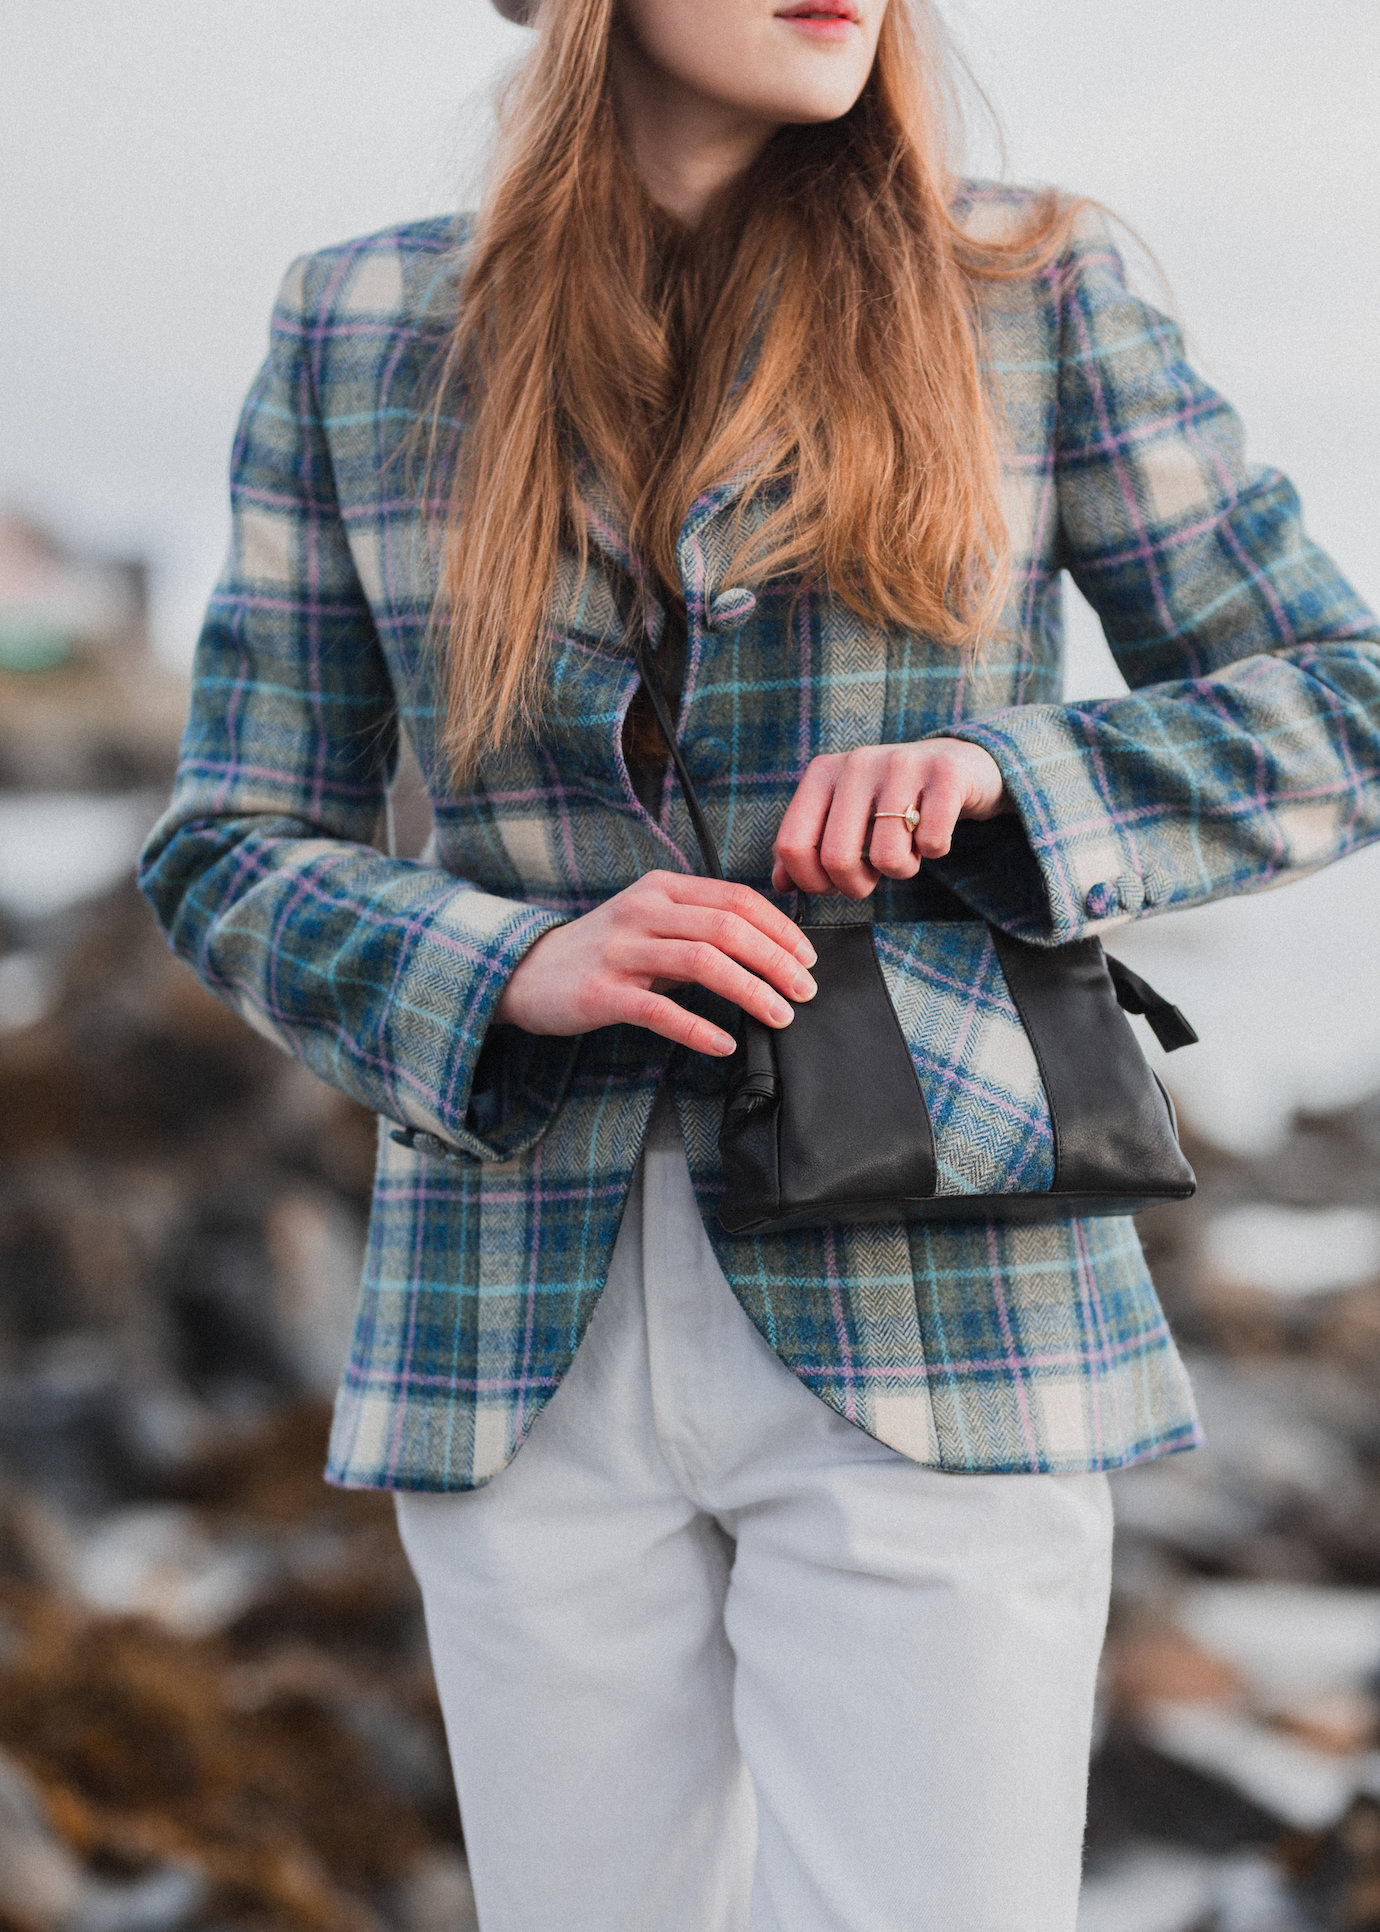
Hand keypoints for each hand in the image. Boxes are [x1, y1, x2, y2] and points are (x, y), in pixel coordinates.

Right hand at [494, 872, 817, 1056]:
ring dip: (750, 990)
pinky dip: (698, 1029)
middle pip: (727, 927)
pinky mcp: (602, 993)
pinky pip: (660, 1011)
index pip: (736, 898)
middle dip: (776, 960)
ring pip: (702, 962)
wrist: (527, 972)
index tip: (807, 958)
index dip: (780, 928)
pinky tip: (723, 1044)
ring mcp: (621, 951)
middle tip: (804, 991)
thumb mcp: (652, 924)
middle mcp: (643, 911)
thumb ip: (700, 929)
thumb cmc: (602, 951)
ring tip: (778, 1015)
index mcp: (662, 889)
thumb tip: (767, 949)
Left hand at [772, 739, 1010, 899]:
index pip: (792, 845)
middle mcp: (857, 762)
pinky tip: (932, 833)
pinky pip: (932, 844)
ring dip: (901, 870)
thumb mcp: (842, 816)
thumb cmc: (889, 801)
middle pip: (837, 858)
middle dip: (855, 886)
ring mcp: (902, 764)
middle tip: (872, 877)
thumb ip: (807, 847)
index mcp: (822, 772)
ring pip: (887, 857)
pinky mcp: (946, 774)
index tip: (831, 886)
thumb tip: (780, 885)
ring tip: (907, 850)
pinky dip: (934, 852)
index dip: (810, 882)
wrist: (957, 764)